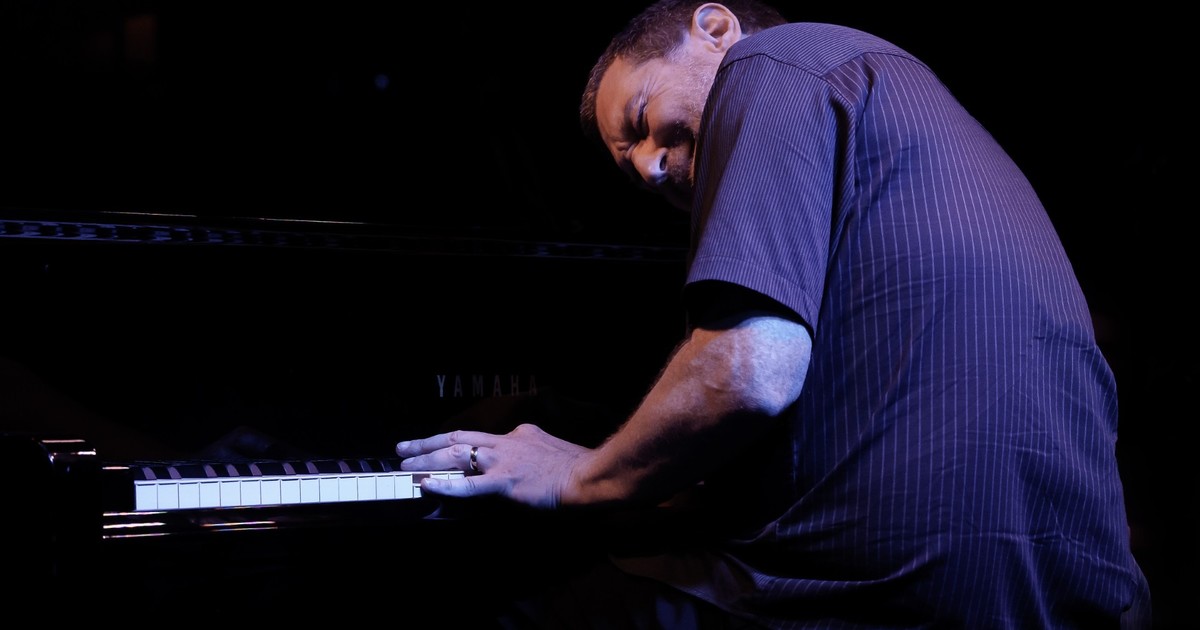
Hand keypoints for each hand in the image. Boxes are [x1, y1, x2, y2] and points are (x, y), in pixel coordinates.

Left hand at [395, 423, 589, 508]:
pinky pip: (470, 485)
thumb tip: (521, 454)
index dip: (453, 442)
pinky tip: (428, 483)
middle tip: (404, 448)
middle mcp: (505, 443)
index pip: (478, 437)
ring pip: (456, 455)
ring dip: (427, 459)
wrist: (589, 475)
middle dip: (427, 443)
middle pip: (458, 439)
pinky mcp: (505, 482)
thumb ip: (530, 449)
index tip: (438, 446)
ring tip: (406, 465)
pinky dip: (446, 484)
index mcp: (516, 435)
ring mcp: (503, 461)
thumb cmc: (575, 466)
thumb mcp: (548, 448)